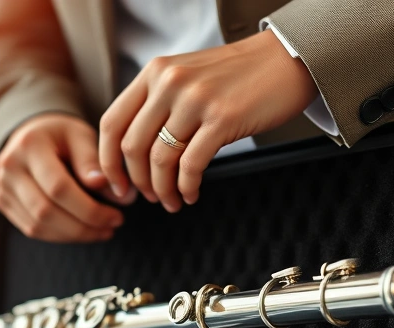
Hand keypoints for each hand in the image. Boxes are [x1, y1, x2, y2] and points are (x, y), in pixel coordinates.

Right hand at [0, 113, 136, 242]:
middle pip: (46, 211)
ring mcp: (2, 186)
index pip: (59, 188)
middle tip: (111, 227)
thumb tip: (121, 197)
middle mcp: (9, 167)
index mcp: (30, 145)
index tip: (117, 216)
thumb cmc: (62, 136)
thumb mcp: (82, 137)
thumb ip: (96, 164)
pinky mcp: (2, 202)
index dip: (90, 209)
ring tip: (100, 231)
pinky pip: (32, 229)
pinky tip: (81, 231)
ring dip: (74, 235)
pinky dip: (60, 235)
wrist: (31, 134)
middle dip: (83, 227)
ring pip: (38, 226)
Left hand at [99, 30, 316, 211]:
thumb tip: (133, 152)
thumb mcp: (186, 77)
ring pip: (160, 160)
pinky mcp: (222, 119)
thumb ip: (158, 104)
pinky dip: (186, 188)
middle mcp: (169, 82)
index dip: (108, 162)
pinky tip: (191, 194)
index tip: (116, 185)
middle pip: (132, 146)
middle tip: (147, 198)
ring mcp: (195, 100)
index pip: (112, 123)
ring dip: (163, 190)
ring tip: (171, 201)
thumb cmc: (237, 76)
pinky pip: (191, 166)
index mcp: (154, 72)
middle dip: (137, 182)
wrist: (285, 60)